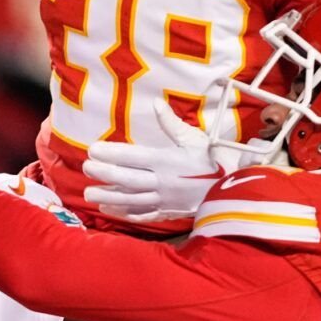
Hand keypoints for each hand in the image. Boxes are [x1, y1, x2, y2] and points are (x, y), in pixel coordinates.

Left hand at [81, 98, 273, 221]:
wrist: (235, 191)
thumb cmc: (215, 160)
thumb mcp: (195, 138)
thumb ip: (172, 124)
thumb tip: (156, 104)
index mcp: (168, 161)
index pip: (132, 157)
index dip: (110, 153)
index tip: (92, 150)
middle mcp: (162, 182)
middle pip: (126, 179)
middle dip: (103, 174)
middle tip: (85, 168)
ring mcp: (164, 200)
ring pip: (130, 199)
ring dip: (108, 197)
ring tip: (88, 193)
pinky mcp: (168, 213)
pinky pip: (143, 215)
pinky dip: (124, 214)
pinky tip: (108, 210)